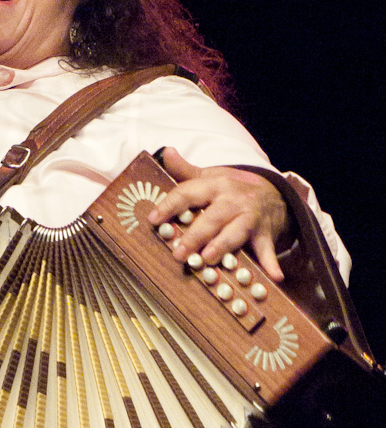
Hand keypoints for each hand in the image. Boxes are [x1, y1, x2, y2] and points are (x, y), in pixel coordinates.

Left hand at [147, 147, 289, 281]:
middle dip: (195, 235)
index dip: (170, 205)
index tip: (153, 219)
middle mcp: (233, 200)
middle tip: (178, 252)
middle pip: (212, 217)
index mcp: (216, 184)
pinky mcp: (265, 233)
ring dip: (223, 245)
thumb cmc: (234, 189)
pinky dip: (271, 263)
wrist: (275, 194)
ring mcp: (251, 217)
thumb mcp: (213, 176)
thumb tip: (167, 151)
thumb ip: (187, 170)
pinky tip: (275, 276)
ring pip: (236, 232)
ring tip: (208, 258)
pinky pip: (268, 249)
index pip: (189, 193)